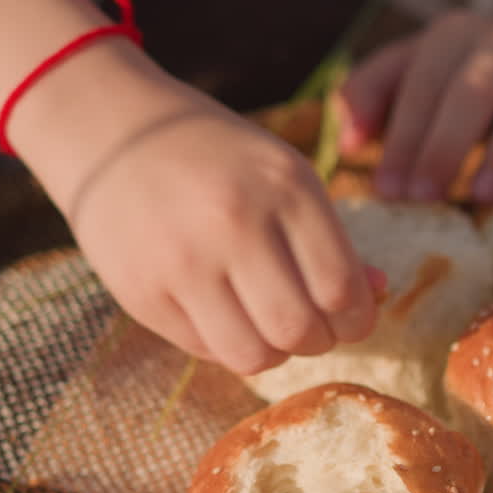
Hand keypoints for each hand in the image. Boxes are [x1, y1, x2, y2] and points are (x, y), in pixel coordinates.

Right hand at [47, 80, 382, 374]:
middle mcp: (232, 222)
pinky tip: (225, 314)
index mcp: (283, 186)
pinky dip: (228, 345)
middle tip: (311, 328)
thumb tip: (379, 295)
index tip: (350, 318)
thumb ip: (332, 239)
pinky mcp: (141, 293)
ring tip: (269, 327)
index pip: (341, 288)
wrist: (114, 136)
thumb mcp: (285, 178)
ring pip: (253, 356)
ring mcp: (181, 261)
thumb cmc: (220, 161)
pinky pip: (206, 352)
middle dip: (318, 341)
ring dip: (274, 353)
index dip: (357, 319)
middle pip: (300, 330)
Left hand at [338, 8, 492, 203]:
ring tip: (486, 193)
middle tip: (425, 197)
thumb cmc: (465, 69)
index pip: (421, 86)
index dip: (403, 137)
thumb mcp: (412, 69)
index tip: (388, 190)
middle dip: (444, 145)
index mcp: (450, 40)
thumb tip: (349, 140)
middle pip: (472, 90)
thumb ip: (372, 92)